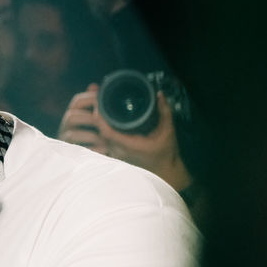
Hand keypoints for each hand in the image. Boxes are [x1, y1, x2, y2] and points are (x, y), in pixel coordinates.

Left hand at [59, 84, 192, 192]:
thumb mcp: (168, 131)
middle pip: (100, 131)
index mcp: (129, 145)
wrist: (166, 172)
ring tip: (100, 104)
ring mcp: (116, 153)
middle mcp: (119, 150)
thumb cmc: (166, 154)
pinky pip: (105, 139)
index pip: (106, 131)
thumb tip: (159, 95)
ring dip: (99, 121)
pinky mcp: (117, 153)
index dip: (100, 117)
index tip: (99, 102)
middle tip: (99, 98)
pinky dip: (103, 127)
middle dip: (98, 114)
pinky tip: (104, 117)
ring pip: (101, 135)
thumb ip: (165, 112)